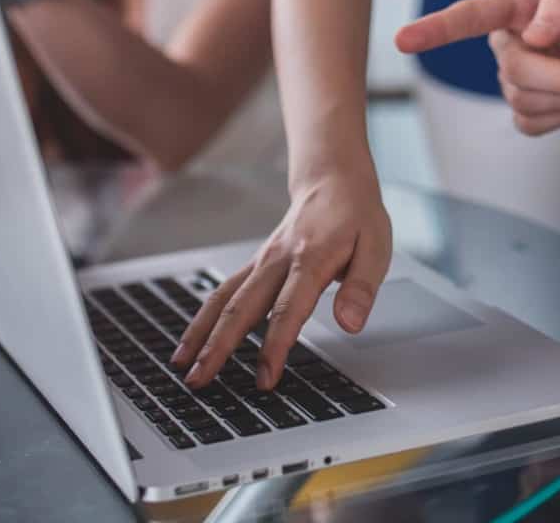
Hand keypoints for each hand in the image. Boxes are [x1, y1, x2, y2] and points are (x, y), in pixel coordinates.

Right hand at [172, 170, 392, 389]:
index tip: (266, 377)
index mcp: (311, 259)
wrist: (333, 179)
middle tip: (200, 380)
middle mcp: (278, 260)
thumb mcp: (377, 247)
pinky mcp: (255, 265)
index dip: (275, 345)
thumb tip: (350, 323)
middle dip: (218, 347)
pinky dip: (204, 318)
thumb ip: (362, 288)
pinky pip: (223, 292)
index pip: (288, 309)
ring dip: (201, 333)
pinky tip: (192, 340)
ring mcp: (262, 262)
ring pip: (224, 299)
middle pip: (241, 307)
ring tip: (182, 365)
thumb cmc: (356, 216)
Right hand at [396, 0, 559, 135]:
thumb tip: (534, 33)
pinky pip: (534, 124)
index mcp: (517, 5)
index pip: (469, 16)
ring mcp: (512, 80)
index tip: (402, 40)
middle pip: (516, 70)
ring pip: (526, 101)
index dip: (435, 29)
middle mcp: (507, 41)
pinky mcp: (525, 112)